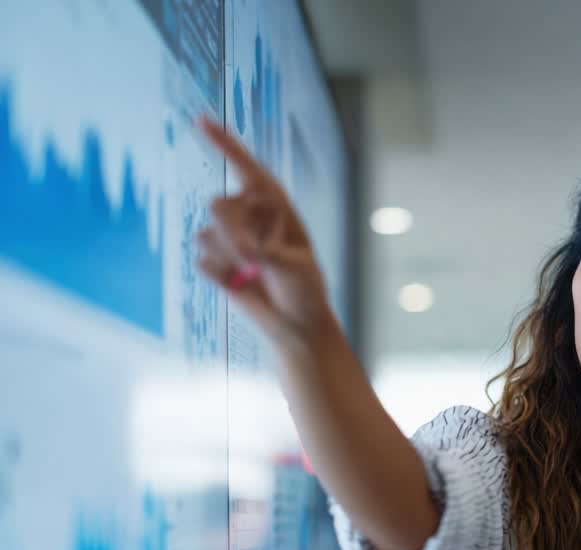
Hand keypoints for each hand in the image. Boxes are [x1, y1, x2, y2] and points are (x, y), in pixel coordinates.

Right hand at [195, 117, 336, 350]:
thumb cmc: (304, 288)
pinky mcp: (215, 259)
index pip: (247, 166)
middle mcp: (249, 214)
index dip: (224, 143)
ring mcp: (230, 236)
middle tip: (257, 259)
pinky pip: (202, 260)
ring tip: (254, 272)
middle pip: (220, 205)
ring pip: (208, 234)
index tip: (200, 121)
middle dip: (235, 234)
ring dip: (230, 257)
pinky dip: (221, 275)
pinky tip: (239, 282)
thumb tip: (231, 240)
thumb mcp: (293, 266)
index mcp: (275, 205)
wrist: (295, 322)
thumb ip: (261, 248)